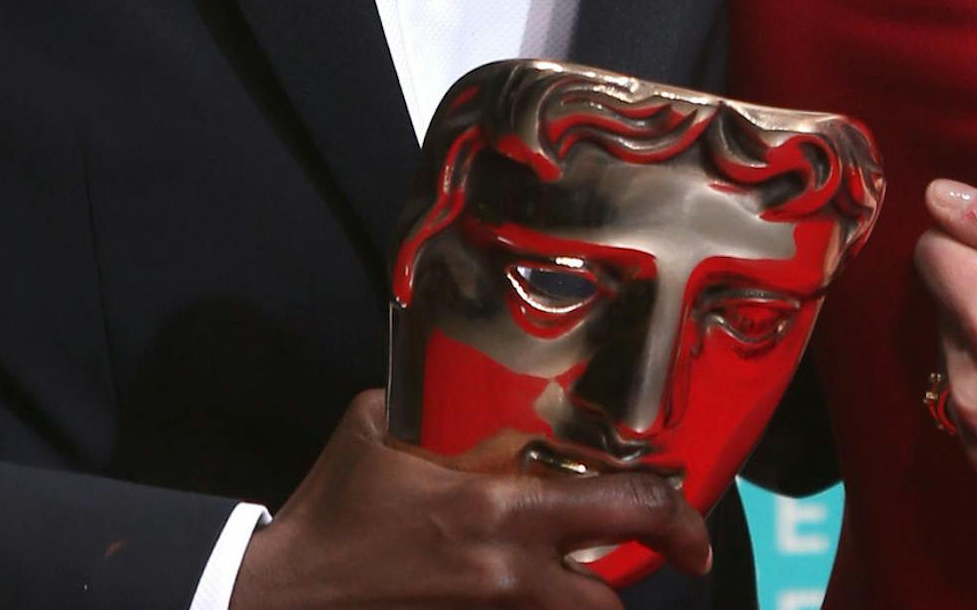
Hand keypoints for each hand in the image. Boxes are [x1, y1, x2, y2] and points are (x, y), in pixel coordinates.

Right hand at [230, 392, 710, 609]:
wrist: (284, 598)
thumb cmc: (333, 509)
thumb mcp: (380, 428)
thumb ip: (438, 405)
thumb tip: (467, 389)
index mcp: (498, 510)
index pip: (620, 509)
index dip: (671, 514)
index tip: (691, 517)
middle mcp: (508, 576)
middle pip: (610, 600)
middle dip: (643, 575)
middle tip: (675, 556)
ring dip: (582, 598)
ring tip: (578, 575)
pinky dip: (539, 608)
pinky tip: (522, 590)